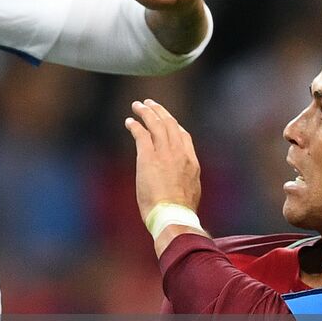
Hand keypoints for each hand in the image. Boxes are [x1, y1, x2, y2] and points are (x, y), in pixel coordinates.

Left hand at [124, 99, 201, 226]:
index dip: (174, 125)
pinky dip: (135, 125)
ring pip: (156, 124)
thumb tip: (179, 185)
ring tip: (138, 106)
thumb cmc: (179, 213)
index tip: (167, 120)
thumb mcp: (190, 194)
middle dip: (160, 111)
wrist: (173, 216)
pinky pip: (141, 134)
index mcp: (192, 163)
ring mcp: (165, 154)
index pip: (184, 136)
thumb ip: (185, 182)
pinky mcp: (148, 157)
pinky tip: (129, 121)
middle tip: (150, 104)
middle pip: (170, 124)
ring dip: (146, 112)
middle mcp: (180, 154)